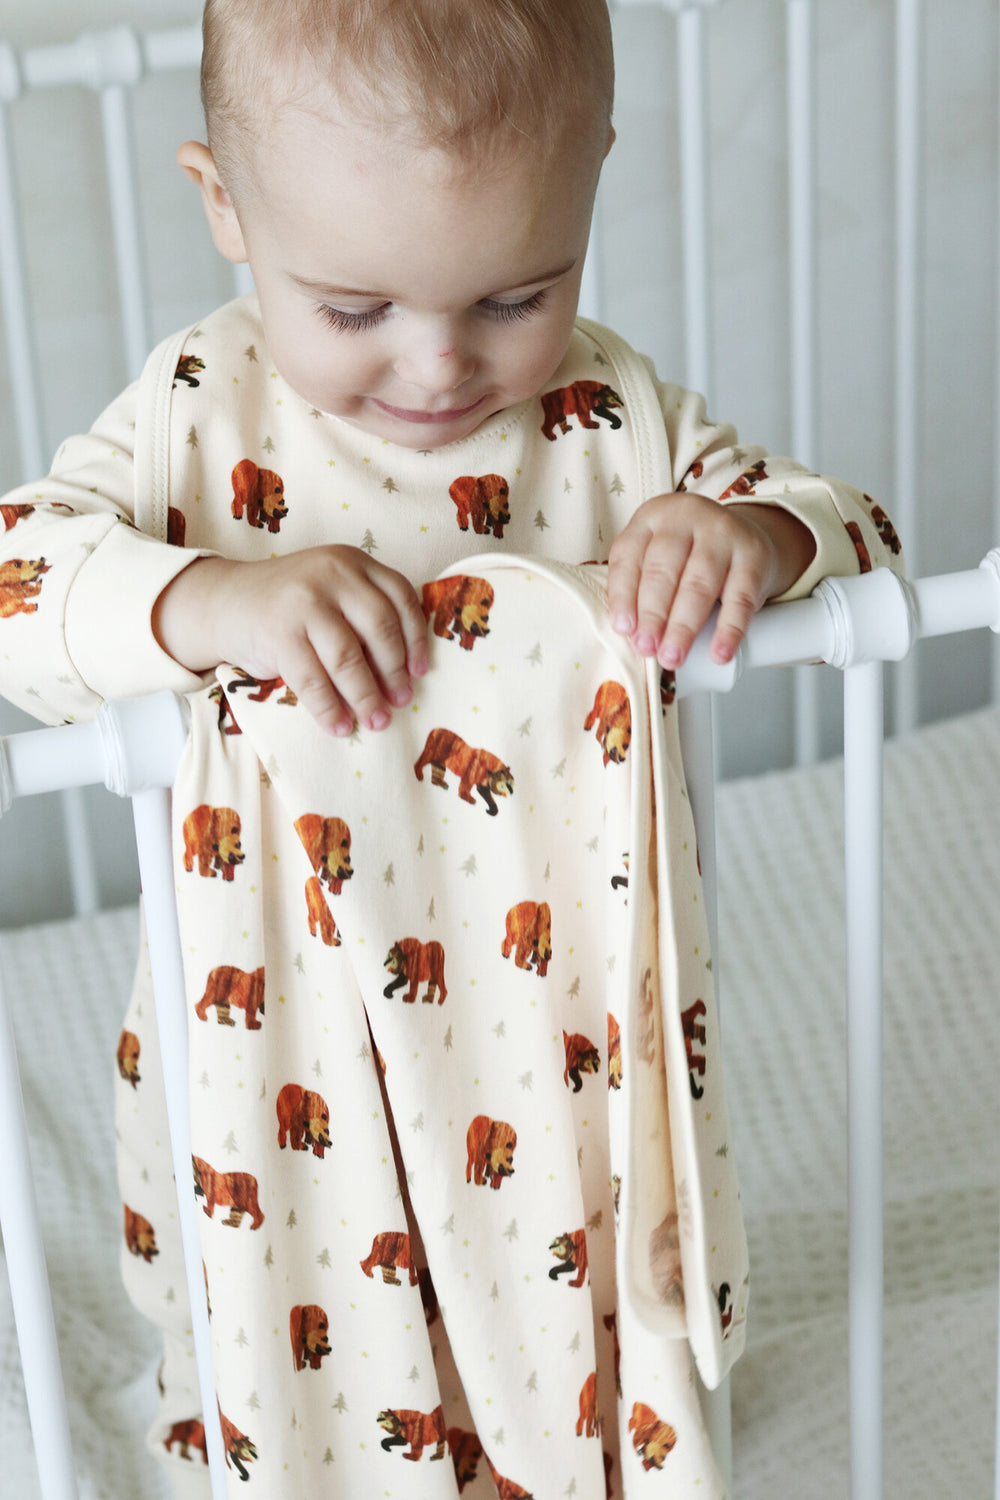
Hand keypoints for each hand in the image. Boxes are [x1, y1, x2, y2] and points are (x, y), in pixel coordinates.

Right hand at [152, 546, 428, 734]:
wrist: (224, 601)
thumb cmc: (290, 606)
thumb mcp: (331, 592)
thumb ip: (362, 614)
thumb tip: (404, 674)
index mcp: (353, 562)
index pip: (400, 597)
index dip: (415, 638)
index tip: (421, 672)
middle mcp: (331, 573)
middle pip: (379, 628)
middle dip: (394, 672)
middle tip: (401, 701)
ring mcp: (303, 601)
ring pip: (348, 657)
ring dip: (366, 696)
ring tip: (376, 721)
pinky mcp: (278, 632)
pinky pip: (312, 680)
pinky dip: (329, 708)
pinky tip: (339, 726)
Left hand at [606, 492, 814, 668]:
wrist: (741, 535)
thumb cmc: (688, 552)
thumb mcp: (656, 555)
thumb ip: (639, 587)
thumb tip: (632, 634)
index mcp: (651, 517)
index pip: (628, 556)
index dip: (623, 595)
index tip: (624, 629)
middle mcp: (686, 517)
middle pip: (663, 569)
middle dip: (653, 614)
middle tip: (647, 648)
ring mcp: (722, 532)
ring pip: (699, 583)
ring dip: (683, 626)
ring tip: (673, 655)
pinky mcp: (754, 553)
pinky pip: (740, 597)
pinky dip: (729, 629)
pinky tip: (719, 651)